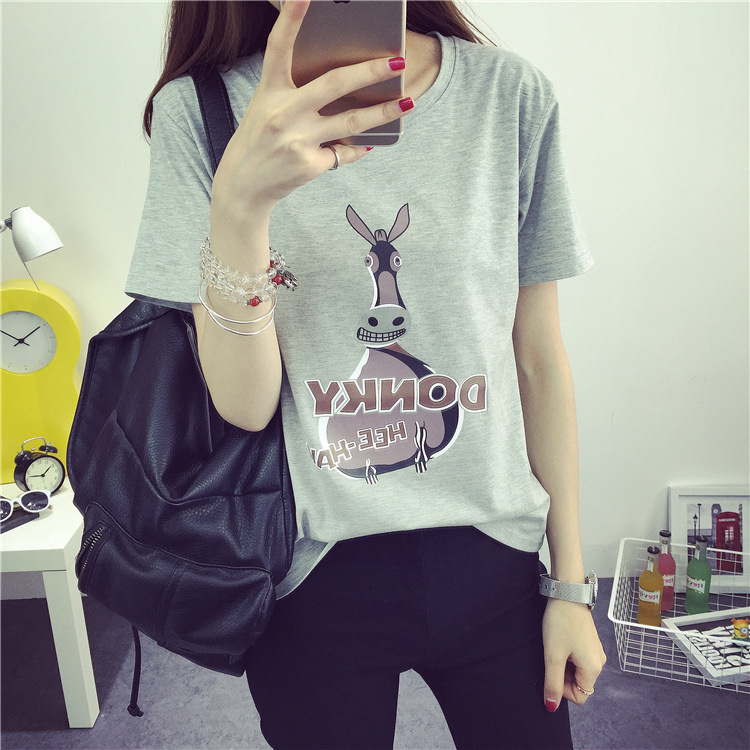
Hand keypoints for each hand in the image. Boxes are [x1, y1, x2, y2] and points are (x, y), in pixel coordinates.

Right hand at [211, 0, 412, 214]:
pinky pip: (344, 152)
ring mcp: (297, 140)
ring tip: (408, 102)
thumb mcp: (266, 108)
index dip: (292, 18)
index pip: (279, 47)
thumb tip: (339, 82)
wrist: (243, 186)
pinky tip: (369, 143)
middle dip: (370, 71)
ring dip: (384, 112)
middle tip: (397, 61)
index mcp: (269, 91)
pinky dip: (357, 148)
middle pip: (334, 84)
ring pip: (352, 122)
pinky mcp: (309, 164)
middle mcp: (283, 113)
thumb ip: (294, 92)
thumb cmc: (258, 140)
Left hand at [541, 598, 605, 711]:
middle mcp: (599, 662)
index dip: (562, 690)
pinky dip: (567, 655)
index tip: (552, 670)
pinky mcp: (590, 641)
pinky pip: (578, 659)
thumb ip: (552, 683)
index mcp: (593, 668)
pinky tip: (560, 640)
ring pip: (577, 671)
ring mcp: (595, 651)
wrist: (568, 592)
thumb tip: (551, 707)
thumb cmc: (561, 623)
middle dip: (562, 676)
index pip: (580, 696)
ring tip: (556, 646)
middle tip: (552, 656)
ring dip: (564, 664)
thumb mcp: (553, 655)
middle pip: (579, 684)